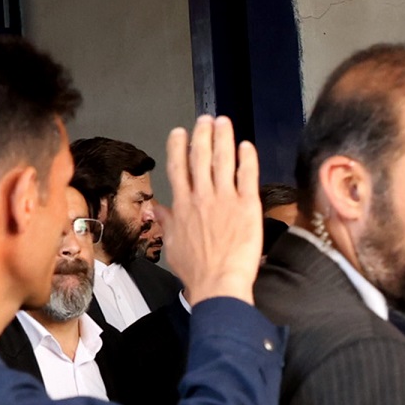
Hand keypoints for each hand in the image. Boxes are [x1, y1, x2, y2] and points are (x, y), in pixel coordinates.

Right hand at [157, 115, 261, 306]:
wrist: (219, 284)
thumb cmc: (197, 271)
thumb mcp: (172, 245)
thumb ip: (166, 222)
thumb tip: (157, 209)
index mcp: (182, 205)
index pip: (178, 167)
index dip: (178, 146)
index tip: (180, 132)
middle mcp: (202, 197)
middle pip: (200, 157)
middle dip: (202, 134)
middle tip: (206, 119)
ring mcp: (225, 200)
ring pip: (223, 160)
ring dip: (223, 138)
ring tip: (224, 122)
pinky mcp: (247, 206)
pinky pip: (247, 175)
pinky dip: (247, 158)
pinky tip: (246, 146)